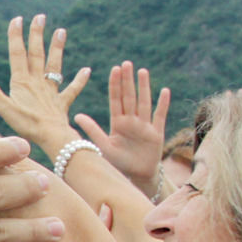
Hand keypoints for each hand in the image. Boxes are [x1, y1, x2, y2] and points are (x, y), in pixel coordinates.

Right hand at [0, 16, 88, 159]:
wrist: (51, 136)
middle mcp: (37, 82)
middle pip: (37, 54)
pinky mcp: (62, 103)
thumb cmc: (26, 125)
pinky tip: (87, 70)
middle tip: (40, 16)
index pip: (18, 54)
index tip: (17, 19)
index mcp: (22, 82)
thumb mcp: (3, 108)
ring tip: (61, 31)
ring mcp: (51, 91)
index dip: (16, 36)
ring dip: (57, 48)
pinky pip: (72, 89)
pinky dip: (79, 80)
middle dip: (37, 34)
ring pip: (54, 65)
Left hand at [72, 62, 168, 197]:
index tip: (115, 69)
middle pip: (130, 97)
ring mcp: (145, 126)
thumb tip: (77, 115)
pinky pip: (160, 116)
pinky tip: (164, 91)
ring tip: (142, 71)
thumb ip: (92, 130)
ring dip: (144, 87)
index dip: (115, 85)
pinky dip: (163, 104)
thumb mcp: (103, 146)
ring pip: (144, 102)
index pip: (116, 100)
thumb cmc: (119, 163)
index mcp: (118, 123)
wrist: (137, 177)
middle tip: (127, 63)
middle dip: (128, 81)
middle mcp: (131, 121)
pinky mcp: (156, 133)